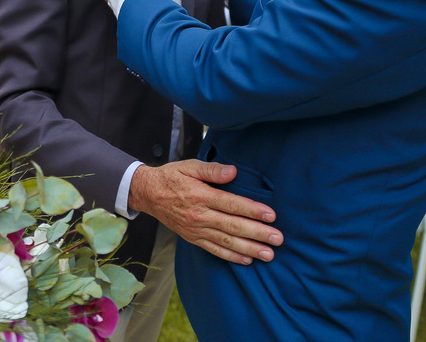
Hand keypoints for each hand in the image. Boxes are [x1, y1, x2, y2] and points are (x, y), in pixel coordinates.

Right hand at [129, 160, 282, 265]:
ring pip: (226, 242)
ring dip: (249, 249)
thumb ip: (212, 170)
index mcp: (200, 196)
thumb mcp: (190, 166)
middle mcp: (199, 216)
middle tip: (278, 239)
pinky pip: (214, 250)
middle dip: (257, 234)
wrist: (147, 193)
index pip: (231, 204)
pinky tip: (247, 260)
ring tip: (268, 254)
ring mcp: (196, 230)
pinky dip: (231, 257)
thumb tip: (233, 172)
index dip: (252, 210)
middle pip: (233, 226)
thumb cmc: (171, 177)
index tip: (271, 215)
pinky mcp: (193, 238)